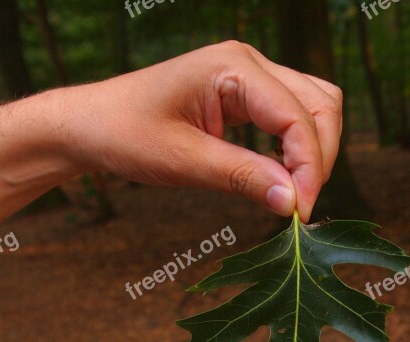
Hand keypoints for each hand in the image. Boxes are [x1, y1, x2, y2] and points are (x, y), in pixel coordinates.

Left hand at [56, 41, 342, 221]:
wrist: (90, 123)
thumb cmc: (124, 133)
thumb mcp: (182, 160)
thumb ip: (241, 177)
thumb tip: (292, 202)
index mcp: (233, 67)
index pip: (297, 116)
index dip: (309, 166)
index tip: (300, 211)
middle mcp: (248, 63)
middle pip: (319, 105)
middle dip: (319, 156)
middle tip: (300, 205)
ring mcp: (247, 76)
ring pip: (311, 107)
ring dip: (312, 150)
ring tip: (294, 192)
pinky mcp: (241, 95)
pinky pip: (286, 116)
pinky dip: (293, 147)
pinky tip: (280, 175)